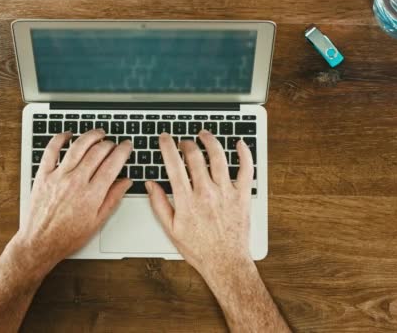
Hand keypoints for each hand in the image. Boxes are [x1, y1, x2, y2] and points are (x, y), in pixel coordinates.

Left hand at [15, 129, 132, 268]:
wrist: (40, 243)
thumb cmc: (68, 236)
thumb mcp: (97, 222)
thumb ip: (113, 198)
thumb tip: (126, 182)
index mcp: (92, 194)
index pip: (113, 164)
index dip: (123, 151)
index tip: (127, 146)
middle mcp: (76, 182)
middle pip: (97, 152)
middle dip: (109, 143)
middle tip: (114, 143)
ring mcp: (58, 176)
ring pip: (78, 147)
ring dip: (90, 136)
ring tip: (98, 133)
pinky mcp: (43, 175)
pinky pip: (51, 150)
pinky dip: (60, 138)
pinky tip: (68, 135)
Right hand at [145, 130, 254, 276]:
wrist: (225, 262)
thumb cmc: (199, 249)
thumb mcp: (171, 229)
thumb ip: (159, 204)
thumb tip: (150, 185)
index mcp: (187, 200)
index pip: (174, 164)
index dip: (167, 146)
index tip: (165, 138)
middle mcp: (206, 193)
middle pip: (195, 156)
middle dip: (186, 143)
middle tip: (183, 141)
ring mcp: (226, 192)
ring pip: (218, 157)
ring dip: (210, 141)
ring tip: (204, 135)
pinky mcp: (242, 196)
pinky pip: (246, 169)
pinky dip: (244, 154)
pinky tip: (239, 144)